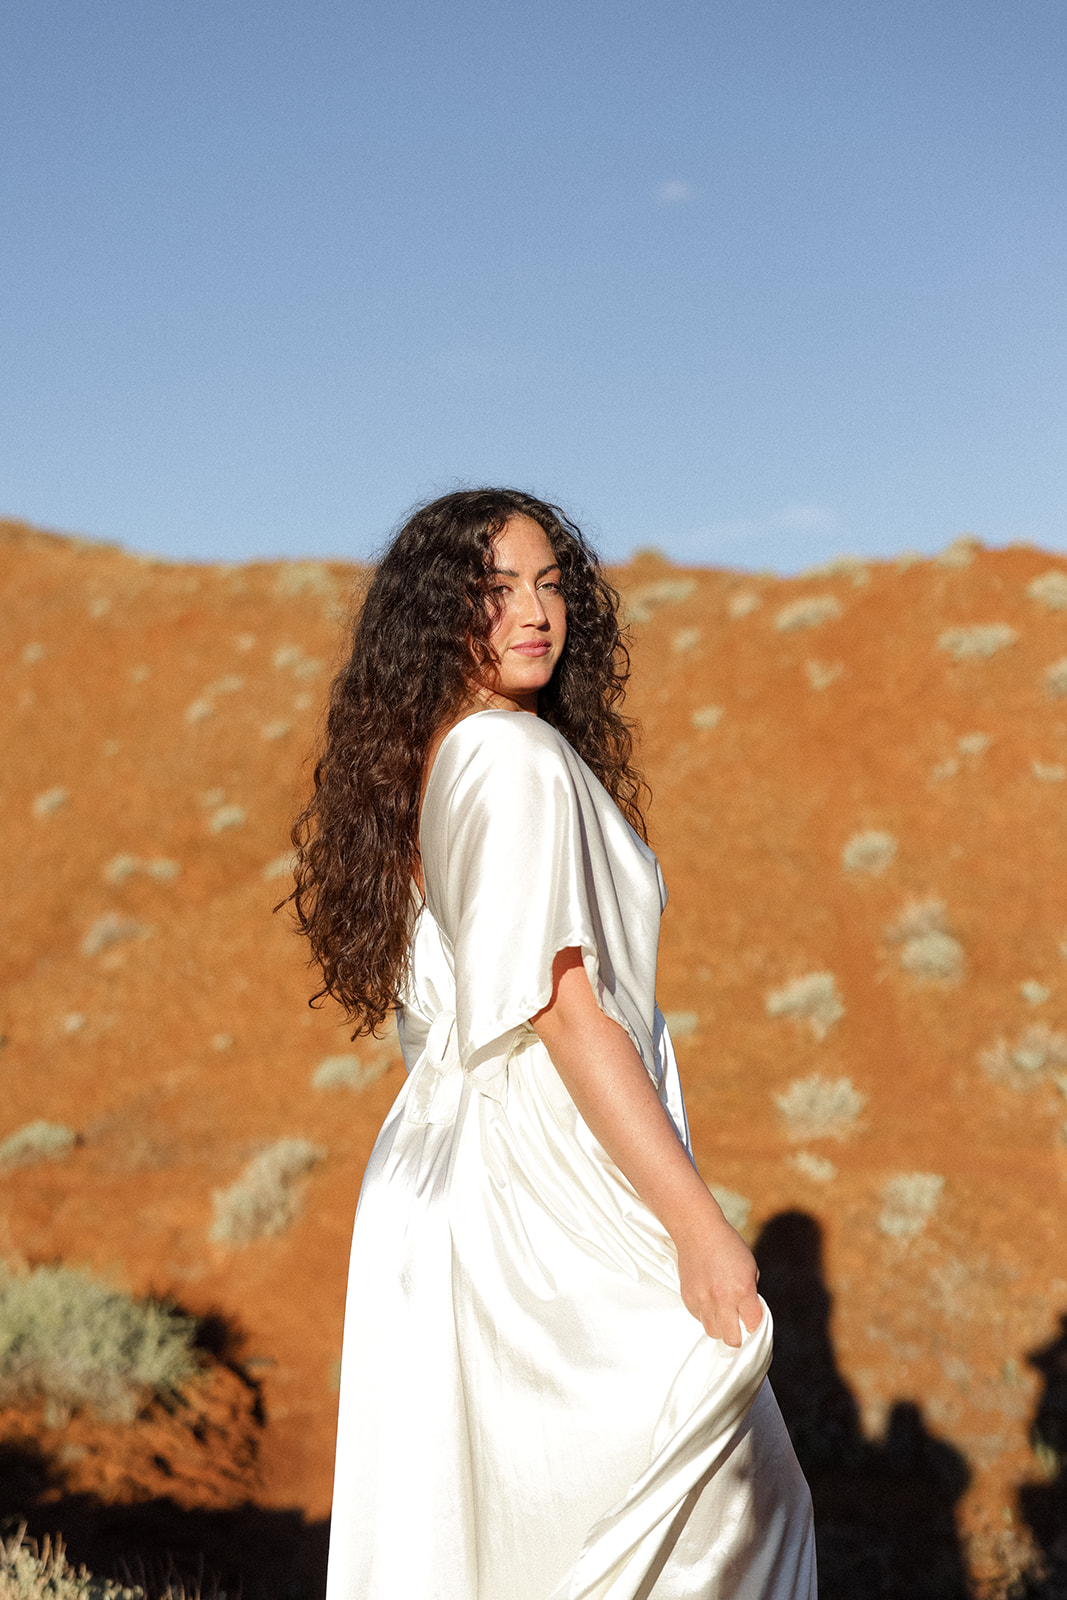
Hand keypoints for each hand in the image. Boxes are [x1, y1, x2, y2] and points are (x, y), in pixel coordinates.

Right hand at [675, 1216, 762, 1348]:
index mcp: (743, 1290)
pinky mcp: (688, 1298)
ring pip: (713, 1332)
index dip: (755, 1327)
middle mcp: (723, 1298)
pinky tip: (708, 1300)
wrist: (697, 1230)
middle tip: (738, 1329)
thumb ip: (751, 1292)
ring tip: (721, 1315)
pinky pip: (698, 1318)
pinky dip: (705, 1315)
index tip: (753, 1325)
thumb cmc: (726, 1244)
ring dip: (719, 1327)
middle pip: (732, 1338)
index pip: (754, 1325)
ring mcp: (703, 1300)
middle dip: (738, 1337)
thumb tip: (748, 1312)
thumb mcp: (750, 1266)